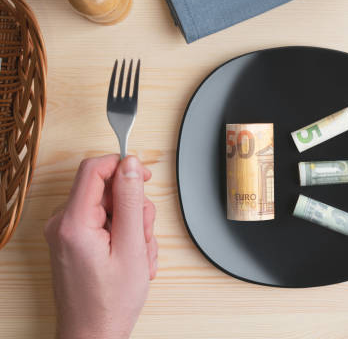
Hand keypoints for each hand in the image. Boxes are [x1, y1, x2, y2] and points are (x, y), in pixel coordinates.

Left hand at [44, 155, 157, 338]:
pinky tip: (130, 257)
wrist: (93, 335)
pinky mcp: (74, 241)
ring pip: (111, 207)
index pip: (94, 169)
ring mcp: (67, 233)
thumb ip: (131, 201)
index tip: (143, 177)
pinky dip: (124, 235)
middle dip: (134, 208)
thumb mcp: (131, 247)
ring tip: (138, 254)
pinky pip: (105, 222)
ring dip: (133, 226)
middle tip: (143, 236)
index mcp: (74, 222)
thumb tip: (129, 165)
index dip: (122, 166)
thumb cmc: (110, 302)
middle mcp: (63, 223)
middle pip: (107, 190)